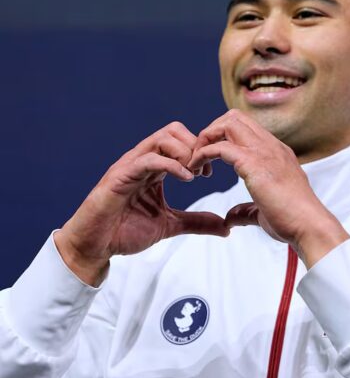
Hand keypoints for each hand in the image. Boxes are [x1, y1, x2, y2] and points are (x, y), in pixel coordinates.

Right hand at [55, 123, 229, 285]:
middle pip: (174, 130)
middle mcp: (143, 160)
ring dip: (185, 152)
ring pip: (162, 138)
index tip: (210, 172)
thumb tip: (226, 228)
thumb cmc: (126, 232)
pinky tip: (187, 180)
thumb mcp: (170, 225)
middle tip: (205, 170)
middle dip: (195, 145)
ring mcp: (130, 165)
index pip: (181, 140)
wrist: (95, 247)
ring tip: (195, 175)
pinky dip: (171, 165)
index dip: (200, 151)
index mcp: (154, 167)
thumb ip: (197, 222)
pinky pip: (149, 159)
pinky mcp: (119, 176)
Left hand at [189, 110, 349, 266]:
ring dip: (205, 139)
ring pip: (227, 123)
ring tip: (195, 163)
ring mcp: (264, 152)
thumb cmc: (292, 221)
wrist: (309, 226)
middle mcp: (271, 146)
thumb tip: (230, 217)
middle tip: (199, 158)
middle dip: (210, 132)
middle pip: (234, 117)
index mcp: (276, 153)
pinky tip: (195, 171)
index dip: (222, 139)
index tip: (210, 163)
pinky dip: (203, 154)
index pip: (245, 127)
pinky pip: (221, 146)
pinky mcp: (254, 163)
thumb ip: (246, 210)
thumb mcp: (264, 211)